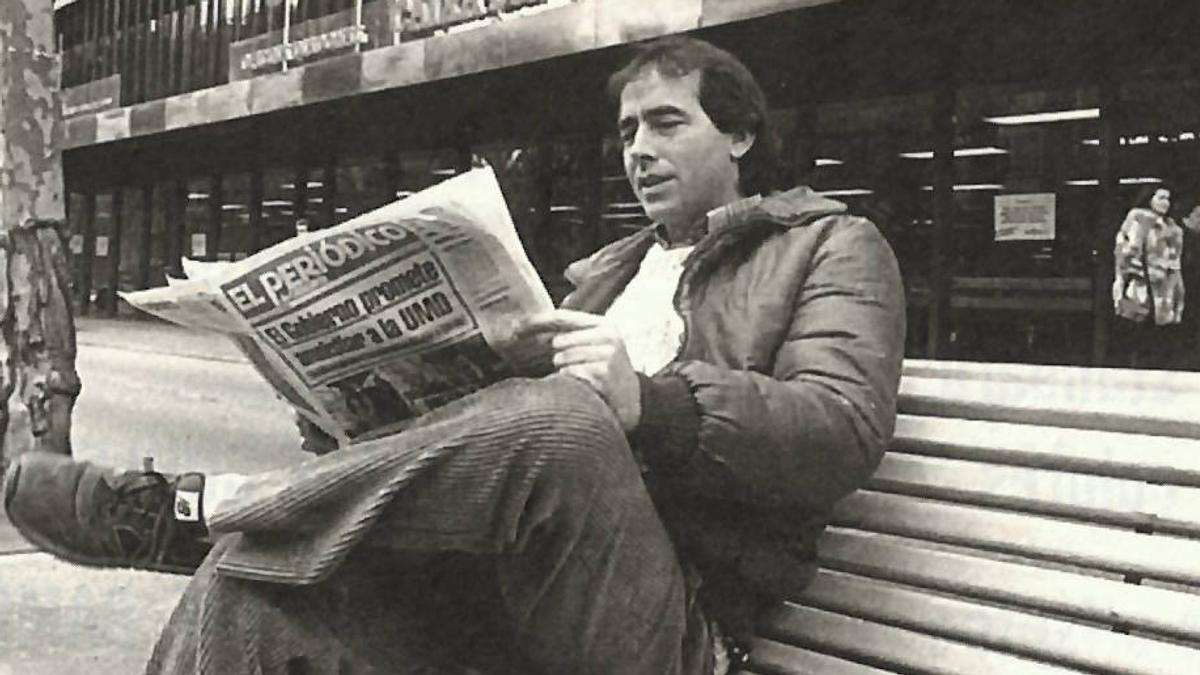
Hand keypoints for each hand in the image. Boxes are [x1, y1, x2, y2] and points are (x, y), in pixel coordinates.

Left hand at [517, 309, 641, 430]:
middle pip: (559, 342)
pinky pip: (571, 374)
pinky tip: (589, 386)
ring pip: (563, 359)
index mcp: (603, 325)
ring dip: (567, 371)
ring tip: (586, 378)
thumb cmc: (607, 372)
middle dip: (560, 357)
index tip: (517, 329)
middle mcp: (607, 335)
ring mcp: (606, 353)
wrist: (633, 400)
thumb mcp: (596, 346)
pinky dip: (574, 382)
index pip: (562, 317)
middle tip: (577, 369)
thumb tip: (530, 328)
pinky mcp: (603, 371)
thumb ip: (571, 335)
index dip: (537, 322)